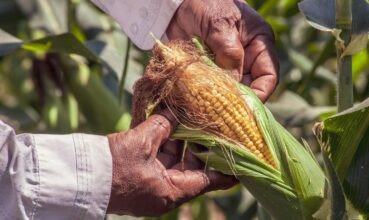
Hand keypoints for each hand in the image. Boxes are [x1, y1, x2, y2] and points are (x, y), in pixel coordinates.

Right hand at [106, 111, 235, 215]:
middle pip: (191, 167)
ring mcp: (152, 185)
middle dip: (199, 145)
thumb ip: (161, 126)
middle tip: (213, 127)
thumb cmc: (112, 167)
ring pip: (174, 161)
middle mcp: (165, 191)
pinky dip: (164, 144)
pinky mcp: (140, 176)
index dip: (226, 170)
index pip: (208, 180)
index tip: (242, 161)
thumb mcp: (141, 143)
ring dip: (179, 141)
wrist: (79, 178)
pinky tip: (168, 125)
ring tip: (190, 120)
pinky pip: (159, 160)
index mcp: (171, 191)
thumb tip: (174, 113)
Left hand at [167, 0, 278, 101]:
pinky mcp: (209, 71)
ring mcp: (227, 66)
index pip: (268, 77)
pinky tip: (196, 103)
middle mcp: (246, 59)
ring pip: (229, 92)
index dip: (260, 95)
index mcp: (259, 44)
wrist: (178, 3)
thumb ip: (229, 53)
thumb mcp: (220, 25)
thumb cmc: (206, 4)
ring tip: (208, 111)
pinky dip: (204, 97)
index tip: (245, 108)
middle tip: (222, 115)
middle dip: (237, 102)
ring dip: (219, 102)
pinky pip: (211, 89)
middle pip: (249, 88)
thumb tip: (233, 85)